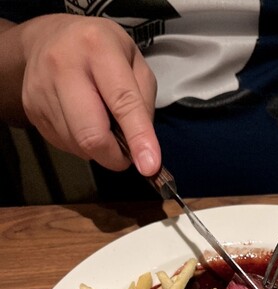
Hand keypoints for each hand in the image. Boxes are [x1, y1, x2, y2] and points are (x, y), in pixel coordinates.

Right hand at [20, 14, 159, 174]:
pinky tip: (83, 122)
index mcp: (98, 48)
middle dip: (114, 157)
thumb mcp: (135, 63)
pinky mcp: (30, 109)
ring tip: (102, 124)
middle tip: (126, 156)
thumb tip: (143, 149)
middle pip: (91, 135)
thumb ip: (143, 103)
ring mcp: (42, 89)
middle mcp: (63, 65)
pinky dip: (81, 144)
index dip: (138, 138)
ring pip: (78, 145)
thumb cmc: (101, 52)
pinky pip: (64, 144)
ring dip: (98, 149)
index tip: (149, 166)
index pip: (122, 102)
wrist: (49, 37)